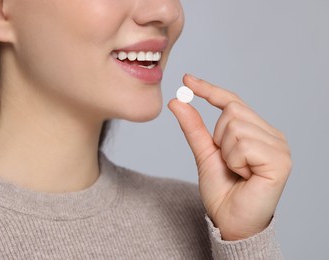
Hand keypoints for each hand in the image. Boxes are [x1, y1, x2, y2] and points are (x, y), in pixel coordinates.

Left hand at [168, 74, 290, 240]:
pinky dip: (235, 161)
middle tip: (228, 162)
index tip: (186, 79)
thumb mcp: (204, 153)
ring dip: (226, 153)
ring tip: (238, 171)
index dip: (209, 90)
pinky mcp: (280, 161)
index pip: (232, 101)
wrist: (230, 221)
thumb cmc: (222, 190)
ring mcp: (279, 146)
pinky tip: (246, 176)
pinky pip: (243, 144)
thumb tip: (177, 101)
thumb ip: (194, 127)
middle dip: (218, 138)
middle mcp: (272, 135)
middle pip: (232, 111)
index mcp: (256, 131)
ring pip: (236, 126)